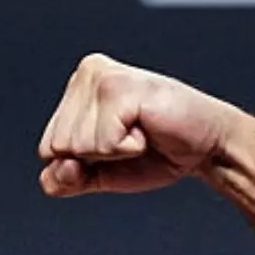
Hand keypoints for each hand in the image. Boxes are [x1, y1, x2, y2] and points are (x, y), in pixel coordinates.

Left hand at [37, 53, 247, 197]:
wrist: (206, 148)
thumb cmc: (155, 153)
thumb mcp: (99, 174)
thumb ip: (65, 179)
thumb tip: (58, 169)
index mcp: (76, 91)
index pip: (47, 149)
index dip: (81, 163)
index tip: (115, 146)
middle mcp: (85, 76)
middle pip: (57, 147)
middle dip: (96, 158)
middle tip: (131, 139)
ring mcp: (101, 78)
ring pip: (76, 145)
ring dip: (114, 152)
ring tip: (140, 131)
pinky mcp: (120, 88)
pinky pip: (102, 143)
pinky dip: (127, 148)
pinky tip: (146, 128)